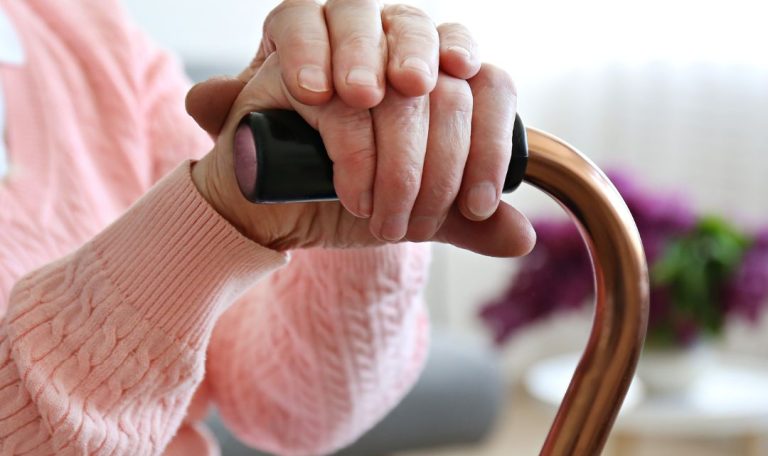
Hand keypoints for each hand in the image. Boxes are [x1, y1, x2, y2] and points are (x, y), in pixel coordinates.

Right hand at [187, 3, 534, 256]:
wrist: (273, 211)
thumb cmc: (342, 199)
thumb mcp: (411, 214)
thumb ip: (462, 220)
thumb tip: (521, 238)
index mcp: (436, 76)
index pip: (488, 83)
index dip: (491, 142)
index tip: (477, 203)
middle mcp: (396, 47)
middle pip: (439, 75)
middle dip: (433, 161)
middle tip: (413, 218)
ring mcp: (342, 42)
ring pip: (385, 54)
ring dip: (391, 137)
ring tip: (381, 198)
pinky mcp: (287, 53)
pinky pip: (316, 57)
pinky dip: (335, 117)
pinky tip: (337, 166)